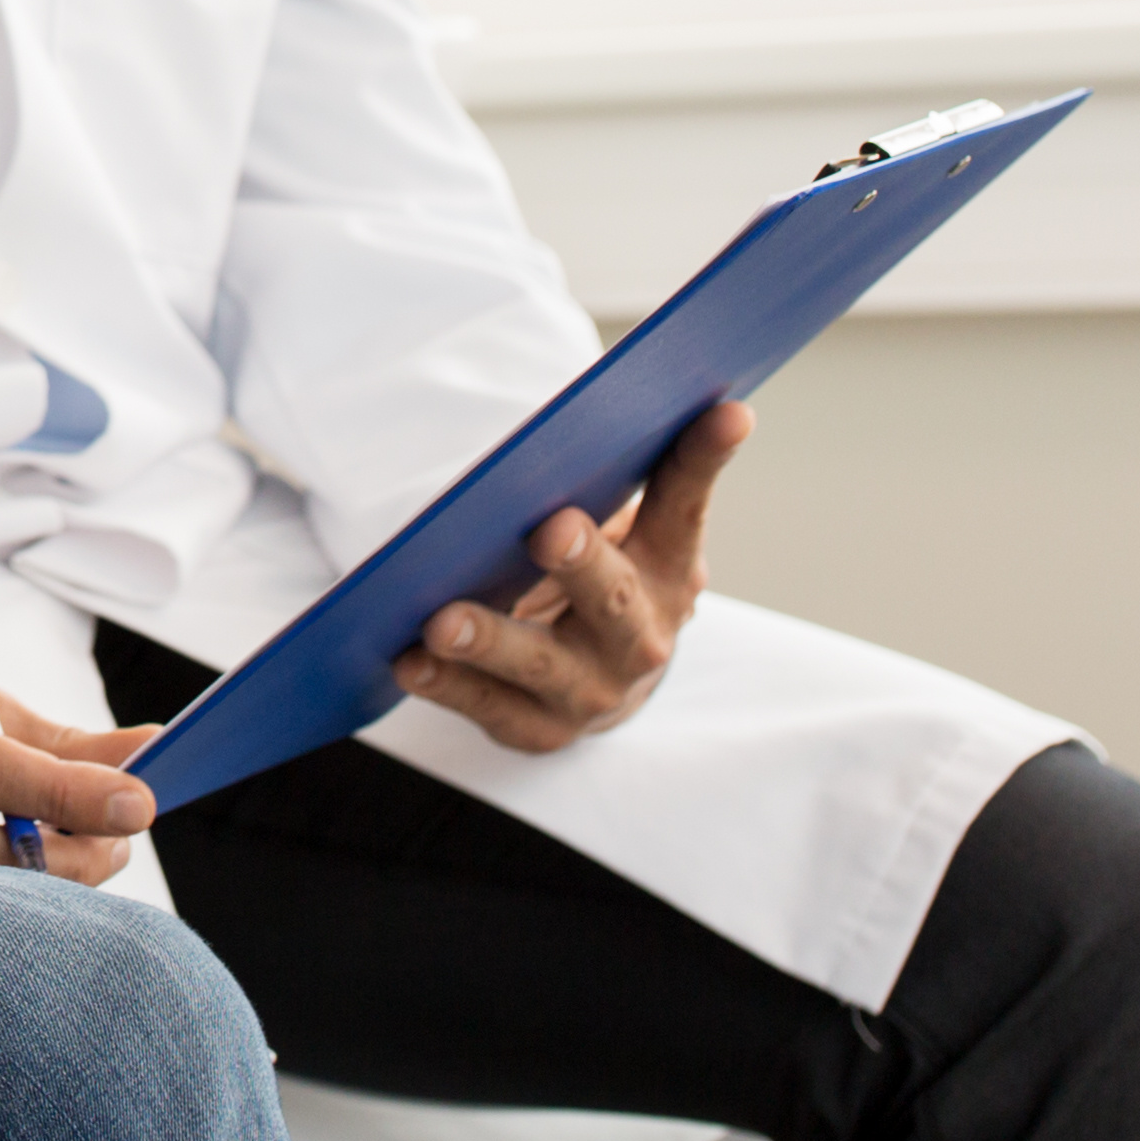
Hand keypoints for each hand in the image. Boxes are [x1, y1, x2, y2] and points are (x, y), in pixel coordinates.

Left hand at [396, 397, 752, 753]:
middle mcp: (639, 637)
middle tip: (551, 528)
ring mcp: (591, 690)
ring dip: (490, 639)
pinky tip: (410, 661)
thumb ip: (611, 483)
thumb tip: (573, 423)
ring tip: (442, 620)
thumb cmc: (603, 583)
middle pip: (613, 597)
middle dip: (582, 563)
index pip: (686, 506)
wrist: (605, 688)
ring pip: (538, 662)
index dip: (704, 458)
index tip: (728, 412)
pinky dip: (447, 685)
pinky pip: (486, 706)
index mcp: (668, 571)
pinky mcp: (538, 728)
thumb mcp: (625, 535)